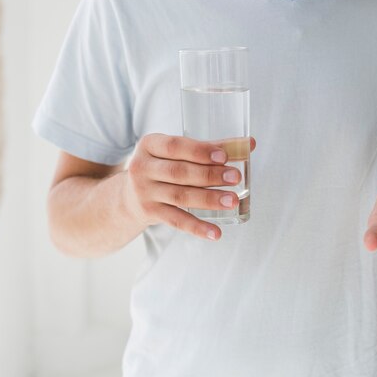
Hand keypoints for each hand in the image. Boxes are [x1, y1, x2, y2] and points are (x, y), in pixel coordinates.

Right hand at [123, 133, 255, 240]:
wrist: (127, 196)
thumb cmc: (162, 167)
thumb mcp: (175, 153)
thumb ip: (210, 147)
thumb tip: (248, 143)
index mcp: (150, 145)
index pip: (175, 146)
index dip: (200, 151)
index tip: (223, 156)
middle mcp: (142, 168)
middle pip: (180, 172)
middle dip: (209, 175)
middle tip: (235, 177)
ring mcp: (145, 192)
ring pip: (180, 196)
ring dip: (208, 199)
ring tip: (232, 200)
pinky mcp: (150, 213)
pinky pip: (176, 221)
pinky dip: (197, 227)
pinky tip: (215, 232)